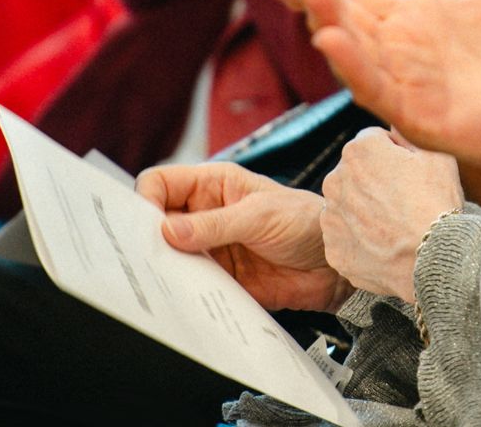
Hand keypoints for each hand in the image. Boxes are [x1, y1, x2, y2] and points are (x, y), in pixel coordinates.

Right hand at [136, 162, 353, 312]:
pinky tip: (185, 296)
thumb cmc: (305, 220)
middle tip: (145, 254)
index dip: (147, 199)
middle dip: (149, 235)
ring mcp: (211, 246)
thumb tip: (168, 230)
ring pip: (171, 254)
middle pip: (159, 220)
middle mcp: (205, 213)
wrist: (336, 263)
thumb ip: (214, 224)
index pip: (162, 183)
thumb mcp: (258, 216)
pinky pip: (192, 283)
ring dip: (167, 266)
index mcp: (211, 184)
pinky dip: (185, 290)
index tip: (144, 224)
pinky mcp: (221, 277)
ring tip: (164, 277)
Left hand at [321, 128, 463, 302]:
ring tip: (394, 229)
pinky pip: (345, 239)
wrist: (436, 260)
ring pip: (347, 207)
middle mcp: (335, 179)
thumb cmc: (438, 204)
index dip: (396, 157)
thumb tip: (396, 120)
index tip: (411, 177)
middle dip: (374, 184)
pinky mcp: (333, 247)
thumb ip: (409, 131)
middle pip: (356, 175)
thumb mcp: (436, 154)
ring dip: (364, 213)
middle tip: (403, 204)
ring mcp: (331, 215)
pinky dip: (360, 243)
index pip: (373, 144)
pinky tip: (383, 248)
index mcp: (358, 150)